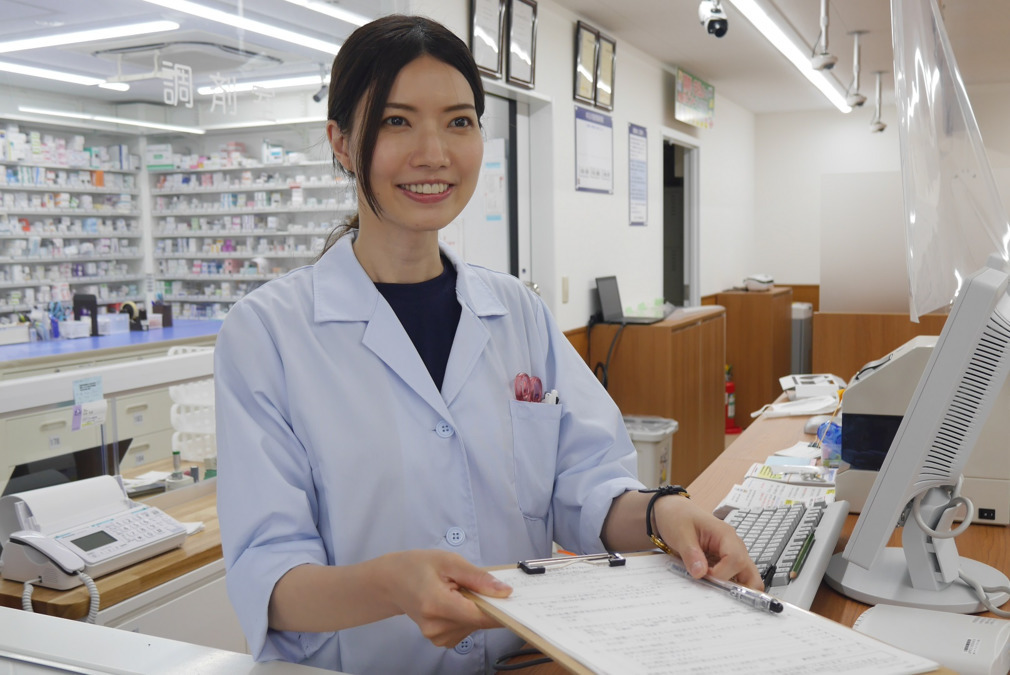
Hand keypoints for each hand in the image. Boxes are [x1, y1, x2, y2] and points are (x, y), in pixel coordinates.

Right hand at [385, 550, 512, 647]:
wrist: (392, 581)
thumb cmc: (418, 566)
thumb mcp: (449, 561)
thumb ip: (478, 577)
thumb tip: (505, 591)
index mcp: (437, 605)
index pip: (480, 615)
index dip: (500, 608)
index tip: (513, 598)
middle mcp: (437, 627)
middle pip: (479, 620)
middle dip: (484, 602)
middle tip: (472, 583)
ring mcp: (437, 637)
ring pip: (475, 625)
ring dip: (475, 608)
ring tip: (457, 590)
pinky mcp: (440, 640)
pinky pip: (466, 629)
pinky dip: (467, 615)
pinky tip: (454, 602)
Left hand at [652, 496, 762, 589]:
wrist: (673, 511)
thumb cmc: (678, 517)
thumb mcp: (680, 533)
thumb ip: (691, 553)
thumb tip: (700, 573)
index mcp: (726, 535)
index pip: (736, 560)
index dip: (721, 574)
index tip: (703, 576)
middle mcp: (735, 546)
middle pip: (751, 574)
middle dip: (740, 590)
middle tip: (718, 595)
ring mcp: (733, 555)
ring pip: (747, 579)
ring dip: (734, 590)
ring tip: (714, 593)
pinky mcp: (726, 563)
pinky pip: (734, 579)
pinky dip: (727, 588)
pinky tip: (711, 589)